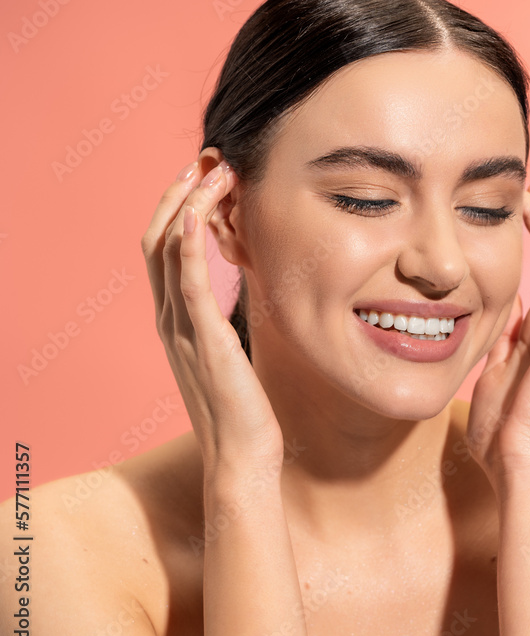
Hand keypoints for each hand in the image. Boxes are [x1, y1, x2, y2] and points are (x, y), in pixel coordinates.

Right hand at [140, 156, 283, 472]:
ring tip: (215, 170)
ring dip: (190, 204)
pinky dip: (190, 246)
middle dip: (180, 193)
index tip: (207, 176)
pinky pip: (189, 285)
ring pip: (170, 251)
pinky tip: (200, 214)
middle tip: (207, 158)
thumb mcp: (231, 353)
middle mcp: (170, 320)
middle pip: (159, 238)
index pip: (166, 249)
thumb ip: (225, 321)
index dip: (181, 207)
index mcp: (177, 321)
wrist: (242, 458)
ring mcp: (182, 330)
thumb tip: (244, 290)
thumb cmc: (243, 410)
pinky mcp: (205, 341)